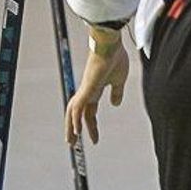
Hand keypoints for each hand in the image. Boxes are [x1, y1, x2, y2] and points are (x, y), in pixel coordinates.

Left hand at [65, 27, 128, 145]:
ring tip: (71, 142)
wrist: (110, 46)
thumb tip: (115, 104)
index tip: (94, 138)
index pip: (90, 111)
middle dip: (74, 130)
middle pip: (77, 115)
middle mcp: (87, 92)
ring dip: (71, 128)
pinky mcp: (86, 89)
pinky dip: (76, 120)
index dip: (91, 125)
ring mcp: (85, 91)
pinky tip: (77, 131)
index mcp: (95, 90)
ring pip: (73, 114)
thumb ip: (117, 92)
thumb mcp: (120, 80)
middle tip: (72, 144)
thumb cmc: (115, 58)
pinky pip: (78, 109)